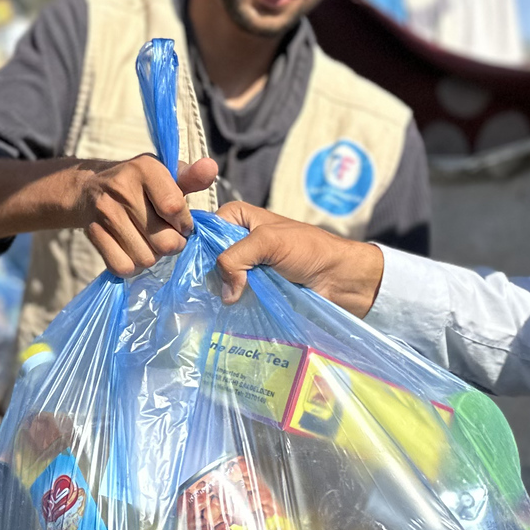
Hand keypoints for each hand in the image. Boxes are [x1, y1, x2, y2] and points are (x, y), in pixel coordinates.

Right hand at [76, 154, 219, 275]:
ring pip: (145, 258)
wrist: (89, 188)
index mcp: (144, 169)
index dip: (185, 224)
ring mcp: (105, 213)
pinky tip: (133, 252)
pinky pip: (122, 267)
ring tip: (150, 243)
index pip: (174, 208)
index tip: (182, 224)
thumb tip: (211, 168)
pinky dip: (132, 266)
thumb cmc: (138, 183)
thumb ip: (191, 176)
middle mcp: (122, 189)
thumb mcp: (164, 174)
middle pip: (164, 240)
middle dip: (173, 245)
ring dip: (153, 257)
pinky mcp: (92, 233)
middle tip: (168, 237)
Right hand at [213, 203, 384, 315]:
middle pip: (207, 256)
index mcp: (237, 217)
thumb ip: (235, 258)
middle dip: (206, 272)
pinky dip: (232, 302)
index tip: (190, 265)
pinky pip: (233, 294)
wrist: (339, 278)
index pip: (204, 228)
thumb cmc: (308, 249)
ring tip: (211, 305)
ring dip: (220, 291)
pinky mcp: (253, 287)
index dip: (196, 245)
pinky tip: (225, 312)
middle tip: (202, 291)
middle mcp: (237, 239)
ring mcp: (245, 266)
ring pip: (219, 278)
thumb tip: (224, 294)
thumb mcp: (268, 242)